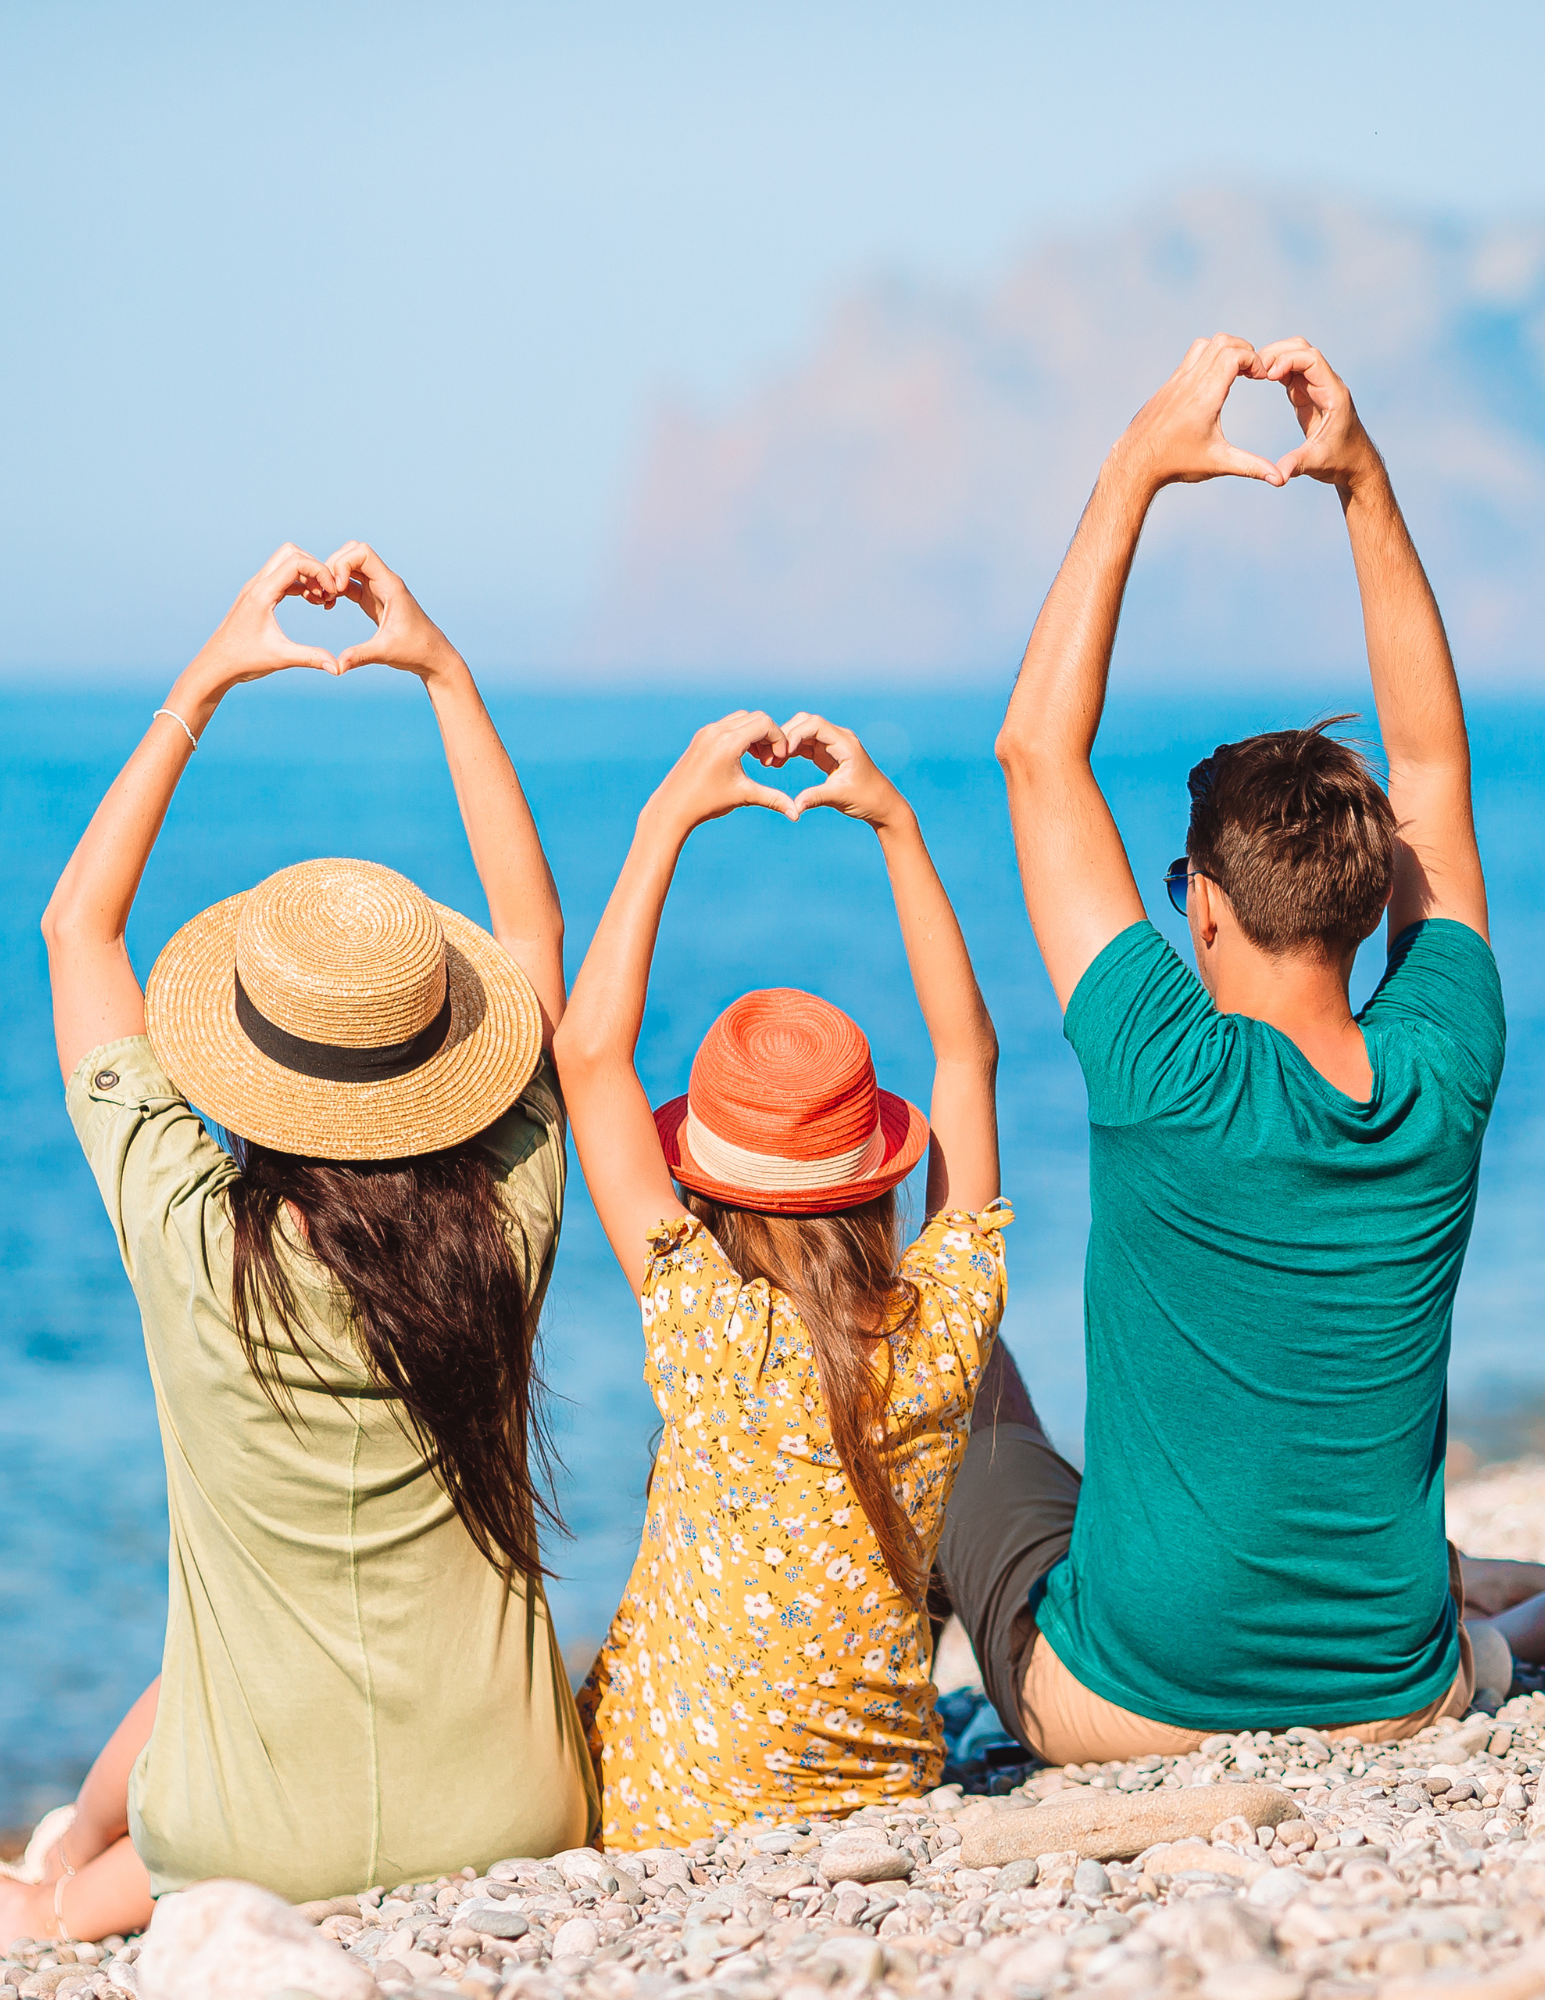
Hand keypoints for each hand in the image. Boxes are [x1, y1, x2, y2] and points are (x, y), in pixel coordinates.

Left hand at [188, 544, 342, 695]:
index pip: (296, 561)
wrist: (216, 665)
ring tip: (321, 599)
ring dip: (307, 575)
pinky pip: (281, 577)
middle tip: (327, 592)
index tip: (332, 592)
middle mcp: (257, 585)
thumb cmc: (243, 660)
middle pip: (291, 553)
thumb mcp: (281, 658)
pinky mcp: (256, 595)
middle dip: (314, 567)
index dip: (320, 571)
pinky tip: (310, 601)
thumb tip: (338, 668)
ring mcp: (255, 588)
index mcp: (262, 593)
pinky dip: (299, 583)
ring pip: (285, 563)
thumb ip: (311, 658)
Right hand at [320, 542, 460, 679]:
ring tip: (325, 598)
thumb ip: (359, 656)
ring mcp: (378, 589)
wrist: (431, 656)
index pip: (363, 552)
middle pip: (353, 553)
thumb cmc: (416, 651)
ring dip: (333, 576)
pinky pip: (350, 582)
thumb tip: (336, 667)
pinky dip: (337, 588)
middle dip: (334, 566)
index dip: (343, 563)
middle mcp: (384, 582)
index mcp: (390, 586)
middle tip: (326, 591)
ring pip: (350, 566)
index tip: (337, 588)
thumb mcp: (385, 653)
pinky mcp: (373, 599)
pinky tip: (329, 605)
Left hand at [647, 711, 794, 836]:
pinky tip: (744, 756)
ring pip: (743, 718)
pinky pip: (729, 724)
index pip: (765, 724)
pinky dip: (742, 734)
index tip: (780, 759)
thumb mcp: (744, 797)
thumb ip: (774, 800)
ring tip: (758, 759)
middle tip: (770, 760)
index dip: (779, 739)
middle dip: (769, 736)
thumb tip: (797, 815)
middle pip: (757, 717)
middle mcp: (717, 731)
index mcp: (729, 742)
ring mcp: (708, 731)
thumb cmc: (708, 803)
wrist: (674, 806)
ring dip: (756, 734)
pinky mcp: (702, 735)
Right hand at [781, 713, 908, 828]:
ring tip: (771, 761)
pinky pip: (805, 745)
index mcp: (845, 743)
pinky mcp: (827, 754)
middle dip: (787, 735)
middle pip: (806, 722)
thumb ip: (815, 798)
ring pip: (803, 732)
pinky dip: (791, 751)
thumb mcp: (840, 797)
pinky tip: (779, 763)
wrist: (882, 805)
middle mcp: (839, 739)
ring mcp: (832, 745)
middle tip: (771, 756)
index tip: (781, 753)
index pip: (815, 725)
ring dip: (787, 743)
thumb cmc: (867, 799)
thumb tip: (794, 807)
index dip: (795, 734)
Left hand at [1110, 333, 1285, 493]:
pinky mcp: (1167, 386)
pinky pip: (1190, 358)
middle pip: (1222, 342)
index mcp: (1205, 395)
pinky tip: (1214, 383)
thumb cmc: (1176, 463)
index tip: (1262, 377)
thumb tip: (1280, 480)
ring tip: (1236, 372)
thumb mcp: (1218, 463)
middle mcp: (1190, 382)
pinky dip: (1208, 359)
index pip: (1234, 354)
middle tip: (1254, 372)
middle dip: (1245, 350)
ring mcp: (1176, 381)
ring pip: (1204, 345)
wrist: (1135, 463)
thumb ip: (1251, 466)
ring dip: (1225, 350)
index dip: (1255, 359)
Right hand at [1256, 339, 1381, 490]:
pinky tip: (1259, 378)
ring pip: (1295, 356)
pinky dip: (1274, 370)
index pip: (1312, 359)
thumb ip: (1296, 465)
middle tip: (1254, 368)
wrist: (1353, 464)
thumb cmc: (1341, 461)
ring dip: (1275, 358)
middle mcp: (1326, 384)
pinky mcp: (1307, 395)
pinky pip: (1290, 372)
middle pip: (1302, 349)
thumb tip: (1277, 476)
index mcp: (1333, 393)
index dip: (1288, 360)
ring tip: (1254, 372)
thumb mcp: (1317, 463)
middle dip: (1278, 352)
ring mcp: (1316, 387)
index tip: (1268, 376)